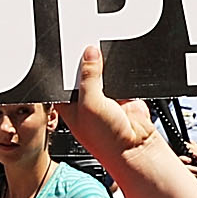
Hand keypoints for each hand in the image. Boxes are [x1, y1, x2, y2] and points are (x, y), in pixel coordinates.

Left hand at [55, 46, 158, 166]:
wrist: (135, 146)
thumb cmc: (106, 138)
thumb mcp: (90, 103)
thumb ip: (89, 77)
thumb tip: (89, 54)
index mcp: (69, 104)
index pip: (61, 79)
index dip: (64, 66)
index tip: (68, 50)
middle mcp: (84, 100)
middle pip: (83, 72)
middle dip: (86, 62)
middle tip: (88, 50)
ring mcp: (103, 96)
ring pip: (101, 72)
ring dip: (105, 66)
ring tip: (105, 62)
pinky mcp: (120, 93)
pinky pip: (118, 76)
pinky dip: (119, 72)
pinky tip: (118, 72)